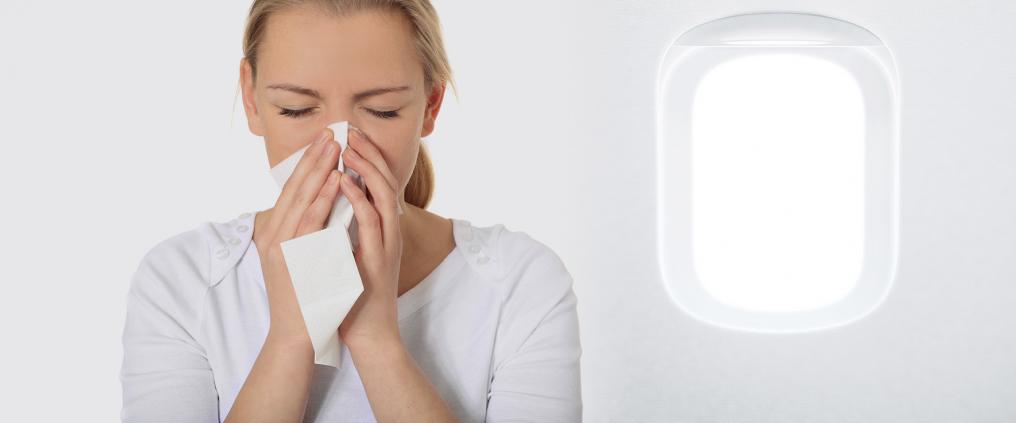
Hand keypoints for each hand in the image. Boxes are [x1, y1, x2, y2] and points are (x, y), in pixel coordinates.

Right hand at [254, 127, 345, 345]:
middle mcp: (272, 236)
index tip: (323, 142)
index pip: (291, 192)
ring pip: (300, 199)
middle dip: (313, 158)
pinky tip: (335, 181)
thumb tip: (316, 210)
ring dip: (318, 170)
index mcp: (273, 234)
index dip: (307, 165)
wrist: (296, 335)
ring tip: (334, 147)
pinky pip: (310, 222)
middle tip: (330, 133)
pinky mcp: (292, 258)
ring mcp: (280, 247)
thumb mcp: (297, 260)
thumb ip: (301, 235)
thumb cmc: (303, 300)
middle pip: (294, 189)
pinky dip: (322, 199)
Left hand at [336, 127, 404, 346]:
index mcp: (383, 232)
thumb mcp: (352, 256)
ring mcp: (387, 246)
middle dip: (368, 154)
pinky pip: (371, 224)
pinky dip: (359, 199)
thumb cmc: (355, 298)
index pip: (378, 185)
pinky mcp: (379, 261)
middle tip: (350, 130)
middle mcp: (390, 235)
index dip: (367, 158)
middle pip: (385, 182)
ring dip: (366, 170)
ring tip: (349, 148)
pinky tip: (345, 183)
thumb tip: (333, 207)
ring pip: (384, 197)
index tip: (350, 136)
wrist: (369, 335)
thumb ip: (349, 232)